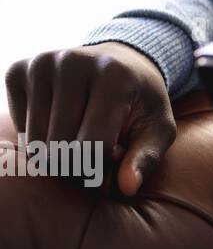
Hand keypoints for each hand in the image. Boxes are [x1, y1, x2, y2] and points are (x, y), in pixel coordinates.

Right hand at [4, 42, 175, 195]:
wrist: (120, 61)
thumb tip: (128, 187)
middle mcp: (73, 62)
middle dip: (77, 162)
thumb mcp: (158, 127)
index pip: (92, 145)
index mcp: (114, 75)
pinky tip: (58, 120)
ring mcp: (42, 63)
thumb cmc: (140, 101)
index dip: (102, 164)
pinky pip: (19, 129)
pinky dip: (37, 136)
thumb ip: (147, 157)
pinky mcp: (18, 70)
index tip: (114, 155)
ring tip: (78, 135)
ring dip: (55, 153)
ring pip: (35, 143)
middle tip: (94, 148)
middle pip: (59, 147)